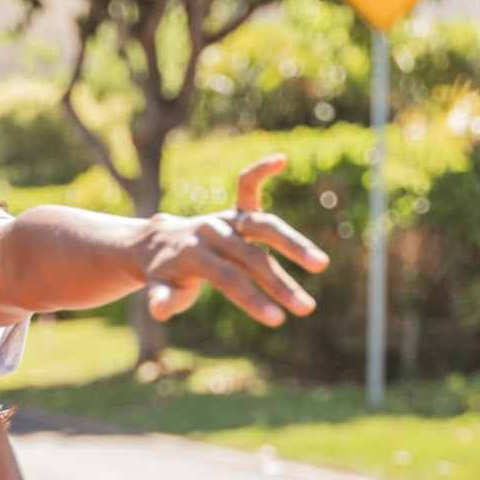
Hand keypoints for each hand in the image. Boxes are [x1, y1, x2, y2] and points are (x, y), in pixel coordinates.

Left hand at [143, 155, 328, 326]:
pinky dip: (261, 171)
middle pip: (251, 257)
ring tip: (322, 264)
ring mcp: (224, 220)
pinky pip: (247, 186)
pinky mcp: (234, 212)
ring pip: (263, 226)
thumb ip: (160, 299)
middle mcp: (210, 232)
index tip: (276, 320)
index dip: (252, 299)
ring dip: (294, 244)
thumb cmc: (164, 275)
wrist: (157, 243)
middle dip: (280, 283)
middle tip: (307, 308)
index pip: (228, 279)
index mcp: (192, 254)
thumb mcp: (159, 290)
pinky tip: (281, 158)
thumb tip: (159, 309)